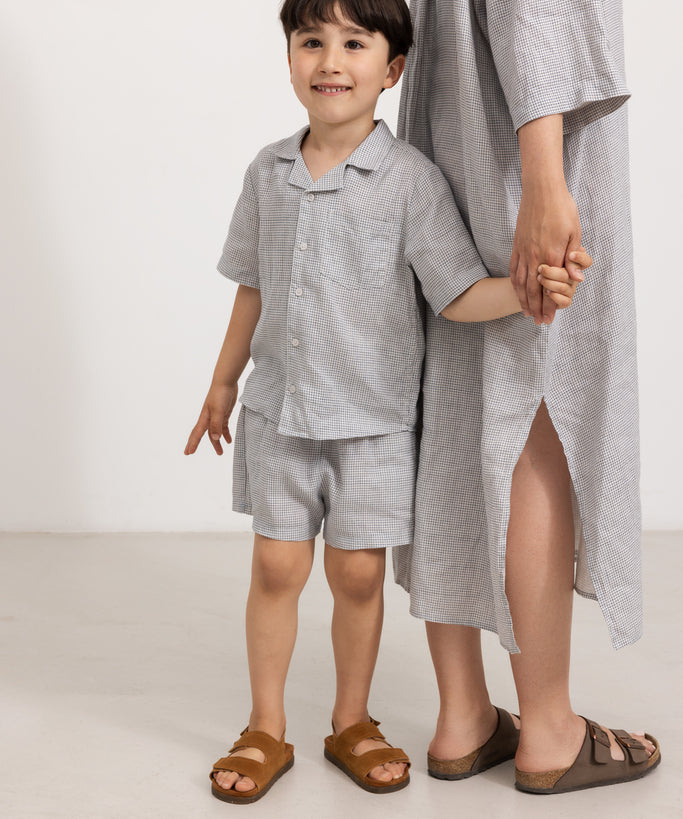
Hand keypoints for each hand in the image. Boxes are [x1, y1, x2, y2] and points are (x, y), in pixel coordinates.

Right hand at [184, 382, 237, 455]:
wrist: (226, 382)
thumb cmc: (220, 394)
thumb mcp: (219, 411)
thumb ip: (216, 424)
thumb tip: (215, 438)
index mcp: (205, 418)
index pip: (197, 434)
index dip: (193, 443)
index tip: (188, 453)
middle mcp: (208, 418)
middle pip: (202, 434)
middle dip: (196, 443)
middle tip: (190, 453)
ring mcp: (216, 416)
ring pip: (214, 433)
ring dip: (216, 442)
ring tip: (220, 453)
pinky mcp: (223, 413)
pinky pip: (223, 427)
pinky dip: (225, 434)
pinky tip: (229, 440)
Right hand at [510, 183, 580, 324]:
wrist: (541, 190)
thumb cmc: (562, 209)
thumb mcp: (574, 232)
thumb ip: (573, 258)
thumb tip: (577, 279)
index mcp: (551, 255)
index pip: (548, 288)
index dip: (548, 306)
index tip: (549, 318)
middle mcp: (534, 257)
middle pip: (532, 290)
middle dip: (535, 308)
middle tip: (538, 322)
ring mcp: (523, 252)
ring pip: (521, 282)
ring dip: (523, 300)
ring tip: (526, 312)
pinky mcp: (516, 245)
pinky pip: (514, 270)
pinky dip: (515, 284)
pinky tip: (517, 291)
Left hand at [537, 247, 591, 308]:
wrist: (528, 277)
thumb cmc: (540, 258)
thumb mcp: (550, 249)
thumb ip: (563, 248)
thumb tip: (581, 249)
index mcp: (573, 264)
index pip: (586, 261)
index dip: (581, 259)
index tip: (570, 255)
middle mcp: (573, 277)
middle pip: (572, 276)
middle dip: (554, 273)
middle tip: (541, 268)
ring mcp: (569, 289)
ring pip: (566, 288)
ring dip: (550, 284)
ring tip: (539, 278)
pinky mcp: (564, 301)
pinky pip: (566, 302)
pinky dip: (555, 297)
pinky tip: (547, 292)